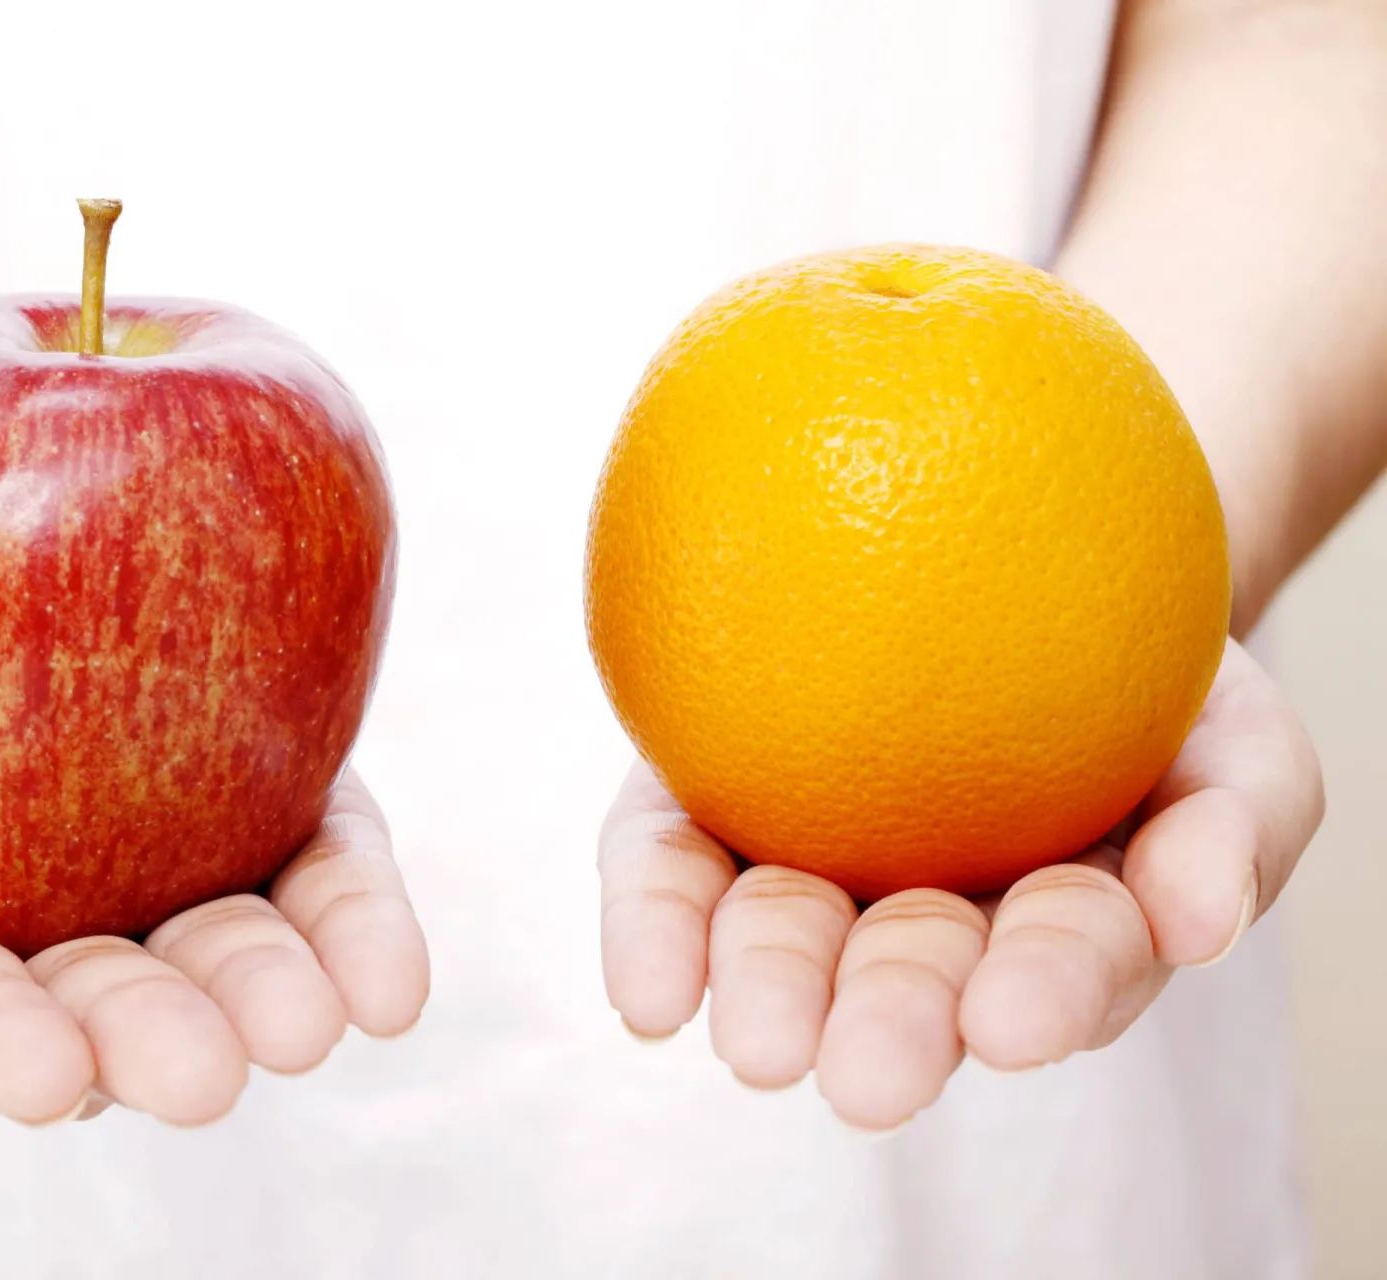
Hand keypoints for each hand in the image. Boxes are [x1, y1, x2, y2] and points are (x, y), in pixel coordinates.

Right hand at [0, 655, 428, 1126]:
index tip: (38, 1068)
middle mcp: (65, 967)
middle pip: (110, 1014)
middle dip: (152, 1043)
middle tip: (199, 1073)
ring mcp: (175, 899)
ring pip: (231, 966)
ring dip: (273, 998)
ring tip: (309, 1021)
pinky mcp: (273, 824)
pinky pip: (325, 882)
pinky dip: (360, 928)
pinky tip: (391, 980)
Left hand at [597, 639, 1320, 1130]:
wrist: (1015, 569)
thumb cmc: (1149, 676)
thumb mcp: (1235, 735)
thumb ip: (1236, 825)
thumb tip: (1199, 924)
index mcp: (1051, 927)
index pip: (1056, 967)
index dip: (1041, 994)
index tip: (1015, 1024)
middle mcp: (923, 923)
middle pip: (904, 981)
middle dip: (892, 1029)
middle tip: (867, 1078)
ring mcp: (808, 869)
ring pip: (781, 937)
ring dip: (769, 990)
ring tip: (755, 1042)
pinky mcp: (702, 813)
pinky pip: (671, 867)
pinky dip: (656, 926)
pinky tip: (646, 996)